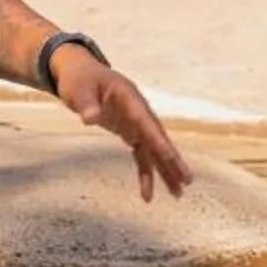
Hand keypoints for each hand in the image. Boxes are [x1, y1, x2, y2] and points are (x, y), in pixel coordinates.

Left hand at [50, 50, 191, 200]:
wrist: (79, 72)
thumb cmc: (80, 79)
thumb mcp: (79, 90)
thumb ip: (86, 104)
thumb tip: (90, 118)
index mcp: (130, 98)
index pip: (147, 122)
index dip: (159, 140)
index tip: (171, 156)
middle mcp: (139, 112)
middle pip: (158, 138)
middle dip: (172, 160)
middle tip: (187, 180)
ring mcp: (135, 122)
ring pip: (154, 150)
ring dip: (165, 171)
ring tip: (178, 193)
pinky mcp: (129, 131)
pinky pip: (141, 155)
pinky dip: (146, 173)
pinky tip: (148, 193)